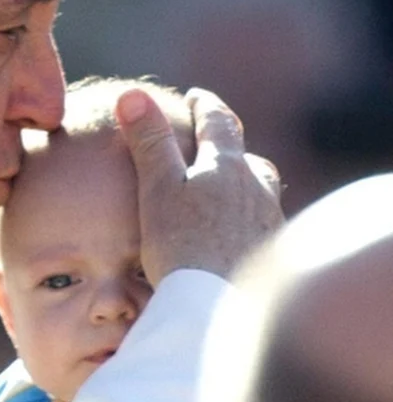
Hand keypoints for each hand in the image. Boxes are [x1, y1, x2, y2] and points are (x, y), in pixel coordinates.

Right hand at [116, 87, 283, 282]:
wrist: (220, 306)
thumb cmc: (182, 246)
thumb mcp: (157, 189)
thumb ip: (149, 142)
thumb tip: (132, 94)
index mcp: (226, 167)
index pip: (218, 121)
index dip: (204, 105)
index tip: (195, 96)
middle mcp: (256, 190)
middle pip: (248, 158)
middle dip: (230, 148)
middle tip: (213, 145)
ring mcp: (268, 224)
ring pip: (261, 193)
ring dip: (246, 185)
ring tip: (230, 193)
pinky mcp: (270, 256)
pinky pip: (262, 227)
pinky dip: (248, 222)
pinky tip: (236, 238)